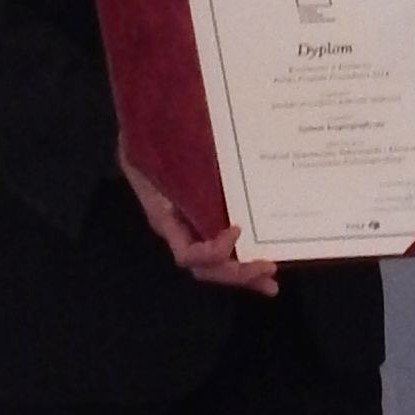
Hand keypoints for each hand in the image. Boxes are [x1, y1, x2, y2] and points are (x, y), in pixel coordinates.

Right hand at [120, 142, 277, 296]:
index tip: (236, 229)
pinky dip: (244, 258)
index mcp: (165, 218)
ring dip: (244, 274)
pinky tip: (267, 264)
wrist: (145, 132)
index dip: (211, 251)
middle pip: (206, 267)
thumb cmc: (146, 139)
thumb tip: (167, 143)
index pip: (186, 254)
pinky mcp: (208, 219)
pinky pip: (225, 247)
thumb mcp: (144, 146)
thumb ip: (156, 152)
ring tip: (270, 282)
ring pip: (216, 264)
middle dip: (236, 272)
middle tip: (268, 269)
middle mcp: (179, 230)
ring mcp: (193, 227)